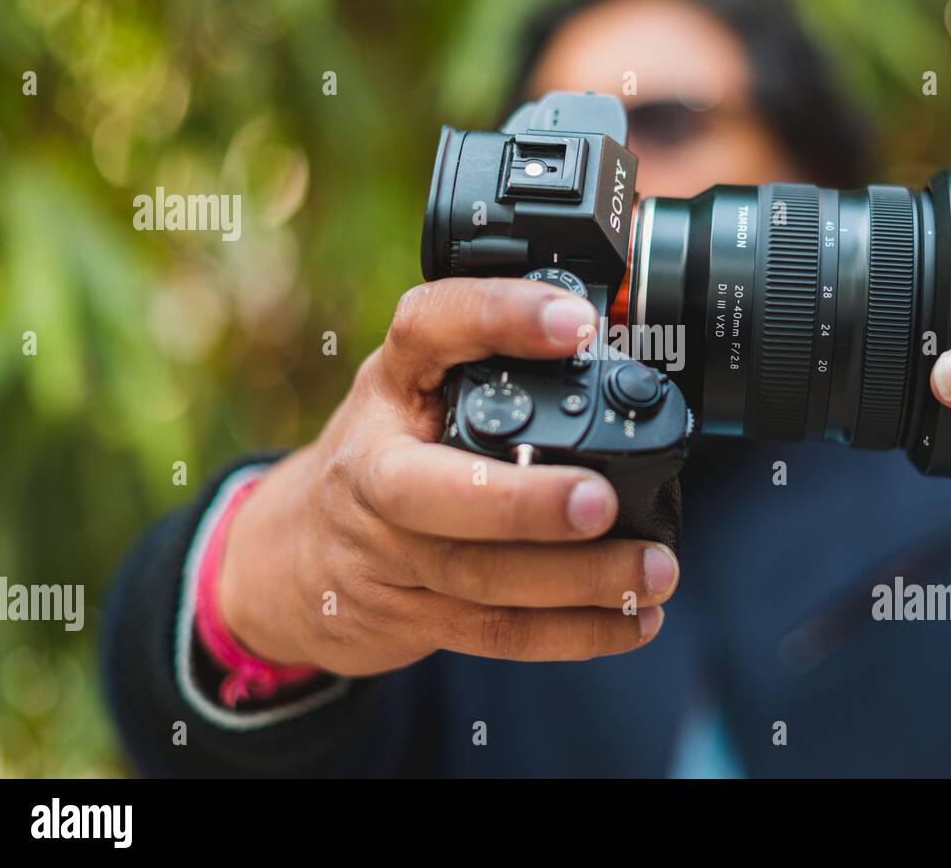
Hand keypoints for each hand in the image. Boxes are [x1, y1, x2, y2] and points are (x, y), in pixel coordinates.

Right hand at [218, 278, 676, 675]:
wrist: (296, 555)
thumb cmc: (387, 450)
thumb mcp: (416, 387)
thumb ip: (492, 365)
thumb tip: (618, 348)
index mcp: (390, 387)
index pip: (427, 329)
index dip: (499, 317)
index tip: (579, 324)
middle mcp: (374, 468)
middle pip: (433, 492)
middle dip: (521, 503)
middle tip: (600, 502)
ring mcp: (387, 553)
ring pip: (478, 575)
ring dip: (575, 580)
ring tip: (654, 571)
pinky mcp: (412, 616)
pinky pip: (496, 632)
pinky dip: (572, 633)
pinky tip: (635, 623)